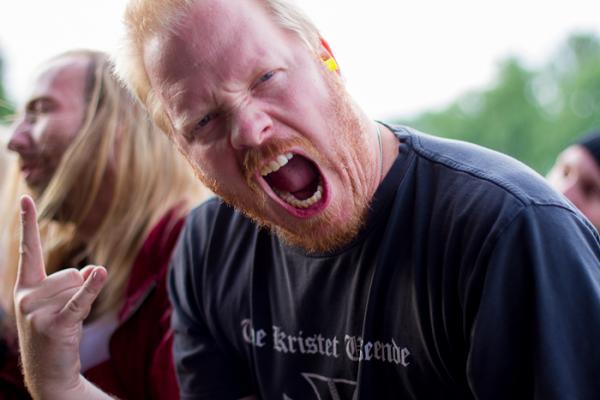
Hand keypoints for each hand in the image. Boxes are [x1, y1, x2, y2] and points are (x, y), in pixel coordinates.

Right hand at [13, 195, 107, 398]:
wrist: (48, 372)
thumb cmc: (56, 332)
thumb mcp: (62, 302)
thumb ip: (77, 280)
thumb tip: (96, 270)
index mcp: (25, 288)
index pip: (29, 250)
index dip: (28, 224)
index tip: (24, 198)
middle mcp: (26, 296)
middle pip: (71, 273)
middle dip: (77, 291)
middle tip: (64, 316)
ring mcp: (37, 311)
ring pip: (78, 286)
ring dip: (82, 301)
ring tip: (66, 323)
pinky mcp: (55, 324)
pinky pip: (79, 300)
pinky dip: (92, 289)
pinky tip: (102, 274)